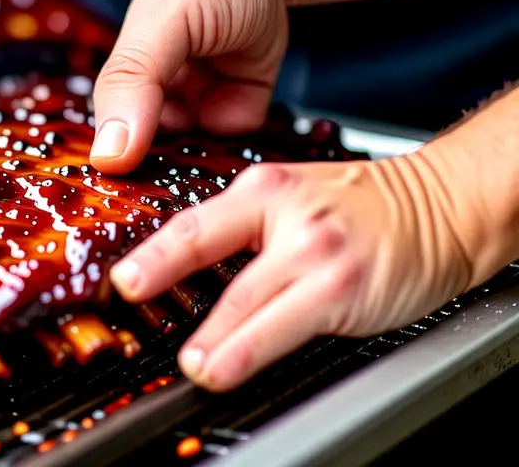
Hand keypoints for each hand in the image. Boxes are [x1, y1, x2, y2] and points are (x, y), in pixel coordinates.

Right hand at [89, 0, 288, 173]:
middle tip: (187, 131)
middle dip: (170, 152)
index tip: (136, 178)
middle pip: (155, 149)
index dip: (123, 159)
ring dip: (208, 137)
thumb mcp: (160, 25)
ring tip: (216, 100)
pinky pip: (235, 134)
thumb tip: (107, 155)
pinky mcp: (239, 100)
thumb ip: (133, 84)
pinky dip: (240, 118)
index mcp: (126, 73)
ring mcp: (199, 97)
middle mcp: (157, 90)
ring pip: (196, 147)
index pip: (113, 133)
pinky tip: (242, 89)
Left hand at [109, 155, 475, 391]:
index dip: (151, 251)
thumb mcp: (290, 198)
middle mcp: (283, 214)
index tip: (119, 276)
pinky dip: (247, 350)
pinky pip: (283, 324)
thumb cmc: (357, 208)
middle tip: (127, 301)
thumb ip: (239, 228)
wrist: (436, 206)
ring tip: (187, 361)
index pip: (192, 223)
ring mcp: (312, 251)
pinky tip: (225, 366)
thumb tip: (179, 273)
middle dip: (160, 276)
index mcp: (261, 189)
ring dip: (210, 335)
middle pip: (205, 250)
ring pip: (244, 297)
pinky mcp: (339, 286)